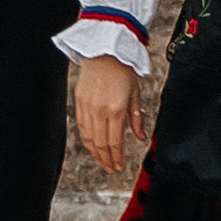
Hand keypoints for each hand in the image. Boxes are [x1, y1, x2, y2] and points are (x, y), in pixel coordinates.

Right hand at [75, 54, 143, 171]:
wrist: (105, 51)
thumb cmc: (123, 70)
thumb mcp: (135, 94)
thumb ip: (136, 119)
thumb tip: (141, 138)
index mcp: (115, 109)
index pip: (114, 142)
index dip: (116, 158)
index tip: (119, 166)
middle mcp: (99, 110)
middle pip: (100, 143)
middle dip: (106, 159)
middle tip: (111, 168)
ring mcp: (87, 106)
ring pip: (88, 137)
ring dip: (95, 152)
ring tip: (102, 161)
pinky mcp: (79, 101)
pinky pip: (81, 126)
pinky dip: (86, 139)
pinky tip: (92, 145)